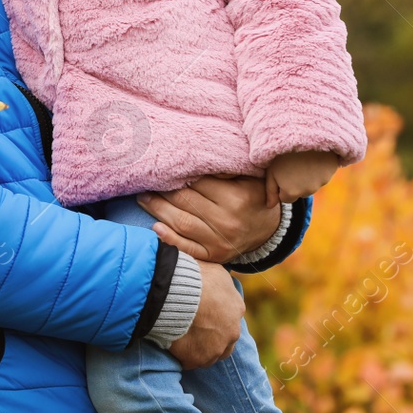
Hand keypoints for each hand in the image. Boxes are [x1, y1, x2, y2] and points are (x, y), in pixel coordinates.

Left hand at [138, 176, 281, 263]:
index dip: (177, 173)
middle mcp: (227, 221)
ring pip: (182, 223)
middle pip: (186, 201)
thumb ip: (228, 167)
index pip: (198, 182)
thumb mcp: (250, 177)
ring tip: (143, 198)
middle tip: (145, 179)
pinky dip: (169, 239)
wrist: (269, 230)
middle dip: (162, 190)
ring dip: (158, 210)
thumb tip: (201, 156)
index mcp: (236, 198)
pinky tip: (155, 227)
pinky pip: (188, 248)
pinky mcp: (214, 256)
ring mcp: (220, 241)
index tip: (162, 165)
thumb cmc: (254, 196)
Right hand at [168, 262, 241, 368]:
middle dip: (212, 337)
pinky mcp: (197, 358)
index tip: (202, 314)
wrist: (176, 291)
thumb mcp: (215, 270)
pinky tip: (172, 346)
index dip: (215, 317)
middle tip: (193, 329)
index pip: (230, 318)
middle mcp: (232, 331)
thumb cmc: (193, 276)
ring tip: (180, 339)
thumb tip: (216, 280)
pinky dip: (182, 356)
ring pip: (209, 354)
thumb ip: (220, 281)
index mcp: (236, 308)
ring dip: (198, 349)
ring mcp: (216, 348)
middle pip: (224, 340)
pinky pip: (190, 361)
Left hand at [264, 150, 340, 206]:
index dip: (282, 186)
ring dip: (307, 177)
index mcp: (291, 192)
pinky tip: (312, 157)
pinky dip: (317, 170)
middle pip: (299, 192)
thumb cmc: (282, 152)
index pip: (285, 198)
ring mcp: (321, 183)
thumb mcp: (271, 171)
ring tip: (302, 159)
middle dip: (295, 183)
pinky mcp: (330, 173)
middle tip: (291, 164)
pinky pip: (322, 176)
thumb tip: (269, 206)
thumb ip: (270, 191)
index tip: (281, 171)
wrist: (304, 135)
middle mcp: (307, 191)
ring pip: (311, 185)